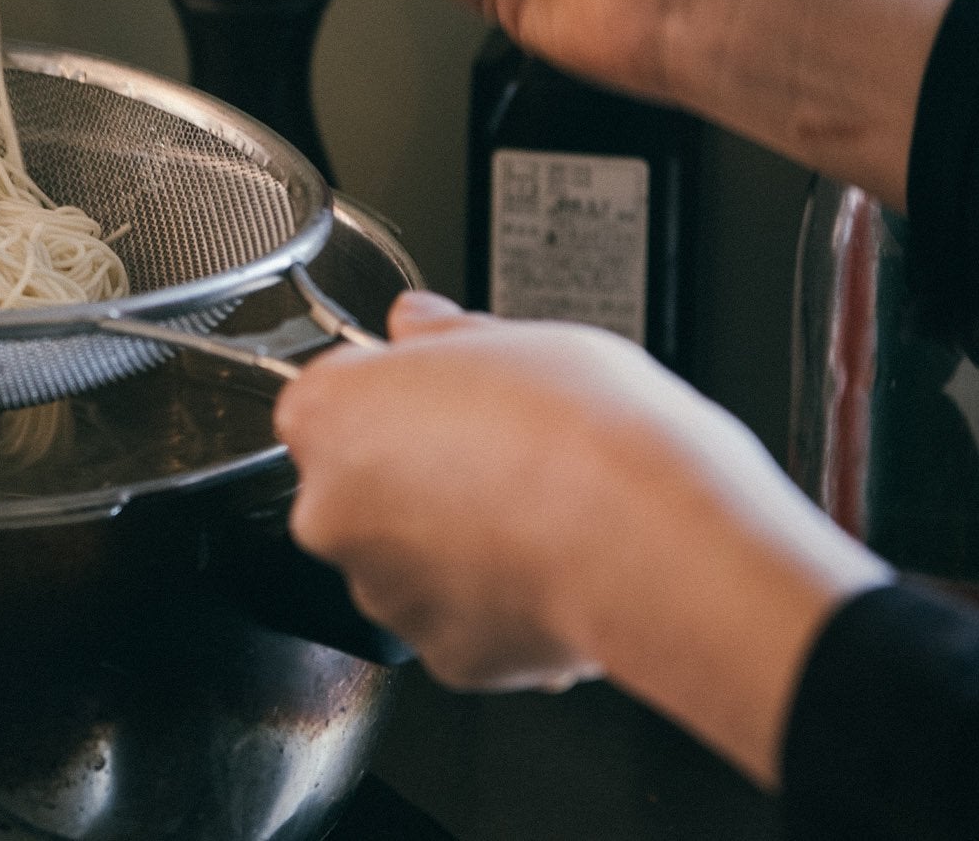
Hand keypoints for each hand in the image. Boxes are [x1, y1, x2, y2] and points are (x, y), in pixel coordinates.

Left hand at [274, 290, 889, 785]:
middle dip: (416, 474)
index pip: (330, 395)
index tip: (436, 394)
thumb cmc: (583, 428)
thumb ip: (444, 335)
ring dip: (453, 541)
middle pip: (359, 485)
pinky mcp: (442, 656)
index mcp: (329, 414)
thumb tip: (417, 322)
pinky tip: (552, 564)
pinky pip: (460, 619)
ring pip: (408, 558)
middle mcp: (331, 510)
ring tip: (536, 511)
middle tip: (498, 453)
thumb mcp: (513, 336)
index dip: (391, 393)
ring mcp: (384, 590)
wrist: (648, 534)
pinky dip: (496, 602)